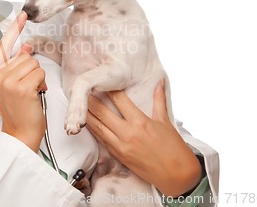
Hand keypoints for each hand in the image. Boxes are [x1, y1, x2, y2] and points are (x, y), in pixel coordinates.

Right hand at [0, 11, 46, 152]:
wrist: (19, 133)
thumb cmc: (18, 109)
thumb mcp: (12, 84)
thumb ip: (16, 64)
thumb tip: (26, 46)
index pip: (3, 45)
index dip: (14, 29)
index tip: (23, 14)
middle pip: (24, 55)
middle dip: (30, 69)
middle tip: (25, 88)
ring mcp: (7, 81)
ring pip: (33, 62)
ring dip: (37, 77)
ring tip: (30, 92)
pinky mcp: (21, 88)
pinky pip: (39, 72)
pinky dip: (41, 83)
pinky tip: (34, 95)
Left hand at [86, 79, 201, 196]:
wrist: (177, 176)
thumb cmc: (174, 148)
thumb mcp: (166, 121)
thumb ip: (159, 99)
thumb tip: (159, 81)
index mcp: (140, 121)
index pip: (120, 100)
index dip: (110, 89)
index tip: (102, 81)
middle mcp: (128, 132)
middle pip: (103, 112)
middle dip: (91, 100)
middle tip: (83, 90)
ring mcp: (121, 145)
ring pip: (97, 126)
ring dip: (87, 115)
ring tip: (79, 104)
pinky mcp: (118, 156)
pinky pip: (101, 140)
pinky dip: (93, 130)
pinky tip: (87, 123)